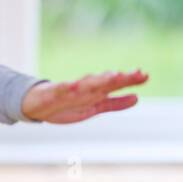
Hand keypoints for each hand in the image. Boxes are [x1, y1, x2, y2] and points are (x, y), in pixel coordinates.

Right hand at [21, 69, 147, 123]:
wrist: (37, 105)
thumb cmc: (67, 105)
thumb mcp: (94, 107)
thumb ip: (114, 103)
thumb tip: (137, 98)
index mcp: (95, 92)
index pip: (115, 84)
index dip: (130, 80)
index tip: (145, 75)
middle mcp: (85, 88)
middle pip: (104, 82)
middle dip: (119, 79)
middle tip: (135, 74)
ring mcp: (69, 90)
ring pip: (86, 84)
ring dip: (98, 80)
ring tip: (112, 76)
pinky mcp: (53, 93)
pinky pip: (60, 90)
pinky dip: (66, 87)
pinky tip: (73, 85)